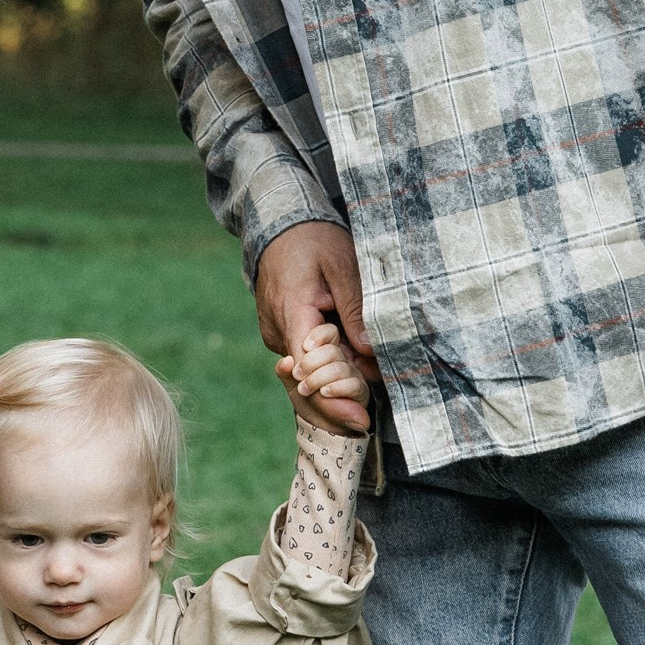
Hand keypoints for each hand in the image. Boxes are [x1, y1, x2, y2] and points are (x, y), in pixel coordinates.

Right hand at [256, 220, 376, 433]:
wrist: (281, 227)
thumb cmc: (315, 241)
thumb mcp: (343, 266)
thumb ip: (355, 309)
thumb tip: (369, 350)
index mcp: (291, 313)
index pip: (309, 368)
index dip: (333, 396)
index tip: (359, 418)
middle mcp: (276, 331)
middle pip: (309, 375)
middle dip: (341, 391)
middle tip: (367, 415)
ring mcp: (275, 334)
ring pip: (308, 368)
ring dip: (337, 373)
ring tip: (368, 382)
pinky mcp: (280, 332)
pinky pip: (304, 356)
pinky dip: (328, 360)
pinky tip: (352, 360)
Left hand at [280, 314, 369, 431]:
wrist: (318, 424)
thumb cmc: (307, 399)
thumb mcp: (291, 383)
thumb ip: (285, 371)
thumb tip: (286, 361)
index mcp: (326, 351)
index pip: (329, 332)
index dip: (317, 336)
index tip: (304, 347)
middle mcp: (342, 359)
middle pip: (332, 350)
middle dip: (311, 362)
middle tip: (298, 375)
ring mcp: (352, 374)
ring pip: (340, 367)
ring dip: (319, 378)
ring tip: (305, 388)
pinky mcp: (360, 390)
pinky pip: (352, 384)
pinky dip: (335, 388)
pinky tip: (324, 393)